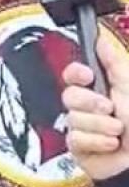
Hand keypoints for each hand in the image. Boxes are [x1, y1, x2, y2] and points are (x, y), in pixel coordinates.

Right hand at [63, 32, 128, 180]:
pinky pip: (74, 138)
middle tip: (109, 109)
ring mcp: (84, 127)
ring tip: (117, 132)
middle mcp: (91, 107)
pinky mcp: (79, 147)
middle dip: (90, 102)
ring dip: (99, 125)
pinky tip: (110, 145)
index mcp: (103, 90)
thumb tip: (100, 39)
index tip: (87, 75)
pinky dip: (96, 141)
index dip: (75, 73)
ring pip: (73, 118)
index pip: (74, 74)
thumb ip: (113, 61)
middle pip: (69, 94)